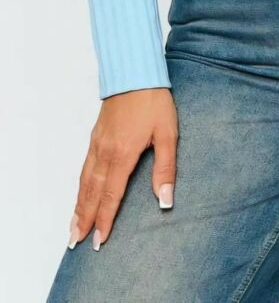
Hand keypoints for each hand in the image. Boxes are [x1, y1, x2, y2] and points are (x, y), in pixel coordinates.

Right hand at [67, 87, 177, 249]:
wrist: (135, 73)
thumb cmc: (154, 102)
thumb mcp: (168, 134)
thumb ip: (166, 168)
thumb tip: (165, 200)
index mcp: (123, 154)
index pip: (112, 195)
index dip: (105, 219)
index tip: (99, 240)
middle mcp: (106, 152)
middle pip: (92, 192)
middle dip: (85, 218)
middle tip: (76, 241)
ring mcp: (98, 143)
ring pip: (84, 181)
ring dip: (79, 205)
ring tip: (73, 226)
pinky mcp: (96, 136)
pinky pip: (84, 167)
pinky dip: (79, 185)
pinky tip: (80, 193)